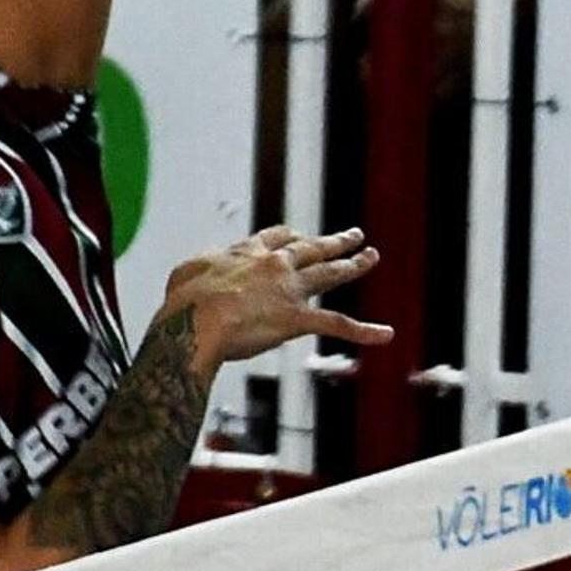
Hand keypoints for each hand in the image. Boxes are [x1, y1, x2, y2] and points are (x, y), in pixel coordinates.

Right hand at [166, 226, 391, 362]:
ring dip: (354, 265)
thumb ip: (201, 264)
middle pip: (311, 248)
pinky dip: (364, 331)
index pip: (276, 237)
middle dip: (334, 242)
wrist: (197, 323)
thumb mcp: (185, 271)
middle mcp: (275, 265)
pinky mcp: (298, 318)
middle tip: (354, 236)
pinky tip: (386, 334)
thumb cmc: (184, 302)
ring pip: (330, 274)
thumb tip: (203, 268)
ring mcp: (290, 290)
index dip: (290, 237)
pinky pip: (338, 325)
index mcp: (248, 252)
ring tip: (372, 256)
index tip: (298, 236)